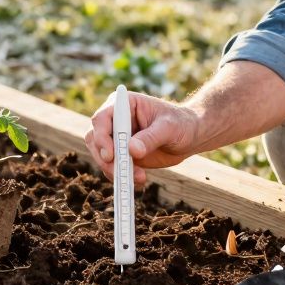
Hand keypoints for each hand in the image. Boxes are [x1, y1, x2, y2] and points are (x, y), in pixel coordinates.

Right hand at [84, 90, 200, 184]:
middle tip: (122, 173)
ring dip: (114, 170)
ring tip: (139, 177)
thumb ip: (150, 137)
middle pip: (95, 138)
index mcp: (124, 104)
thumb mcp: (169, 128)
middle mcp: (115, 120)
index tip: (111, 155)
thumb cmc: (181, 123)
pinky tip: (140, 180)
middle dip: (105, 158)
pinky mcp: (122, 154)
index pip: (102, 118)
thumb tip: (131, 150)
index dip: (102, 136)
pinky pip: (112, 167)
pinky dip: (121, 176)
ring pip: (100, 155)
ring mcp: (117, 138)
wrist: (190, 136)